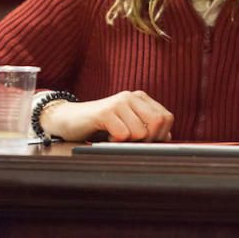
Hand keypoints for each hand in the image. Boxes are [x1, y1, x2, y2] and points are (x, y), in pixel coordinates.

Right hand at [39, 90, 173, 141]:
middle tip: (130, 142)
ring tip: (114, 136)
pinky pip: (122, 135)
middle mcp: (132, 96)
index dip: (160, 135)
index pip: (167, 118)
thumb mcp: (128, 126)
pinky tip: (105, 136)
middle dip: (147, 140)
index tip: (145, 141)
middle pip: (157, 123)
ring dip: (127, 142)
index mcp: (141, 98)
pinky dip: (114, 142)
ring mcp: (118, 102)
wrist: (70, 119)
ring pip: (140, 132)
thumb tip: (168, 137)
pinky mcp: (105, 112)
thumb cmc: (102, 126)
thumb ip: (148, 130)